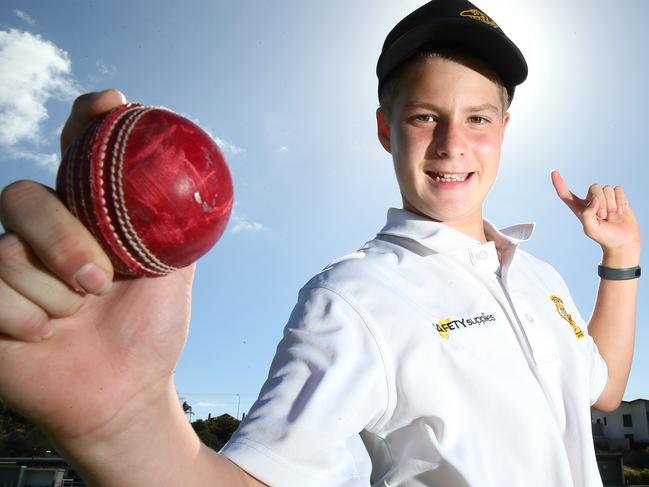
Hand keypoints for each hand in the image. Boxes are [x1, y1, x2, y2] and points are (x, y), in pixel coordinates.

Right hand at [0, 89, 192, 450]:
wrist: (125, 390)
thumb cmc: (149, 329)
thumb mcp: (172, 269)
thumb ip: (172, 223)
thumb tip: (191, 173)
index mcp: (87, 217)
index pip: (75, 154)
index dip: (85, 123)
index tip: (108, 106)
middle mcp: (41, 233)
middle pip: (23, 197)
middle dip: (64, 241)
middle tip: (98, 283)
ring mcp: (7, 267)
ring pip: (7, 252)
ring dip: (55, 297)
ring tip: (77, 318)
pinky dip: (26, 321)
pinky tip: (44, 337)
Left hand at [551, 170, 640, 261]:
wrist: (623, 242)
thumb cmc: (605, 238)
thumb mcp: (590, 229)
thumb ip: (587, 214)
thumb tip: (594, 200)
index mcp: (579, 208)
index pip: (566, 194)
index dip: (559, 183)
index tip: (553, 172)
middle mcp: (590, 201)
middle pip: (594, 187)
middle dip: (602, 202)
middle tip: (604, 217)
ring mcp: (604, 198)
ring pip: (607, 188)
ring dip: (612, 204)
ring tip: (612, 216)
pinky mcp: (617, 197)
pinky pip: (618, 189)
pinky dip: (621, 200)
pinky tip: (621, 211)